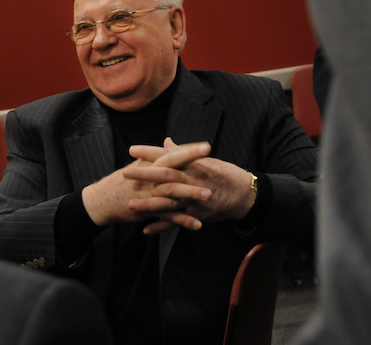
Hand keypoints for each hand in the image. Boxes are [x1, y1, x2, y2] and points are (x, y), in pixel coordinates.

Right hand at [81, 141, 211, 228]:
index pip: (170, 154)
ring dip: (192, 194)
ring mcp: (149, 194)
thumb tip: (168, 143)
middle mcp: (150, 177)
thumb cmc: (121, 182)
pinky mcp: (148, 211)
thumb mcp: (138, 165)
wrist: (101, 200)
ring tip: (210, 195)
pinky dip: (183, 220)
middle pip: (173, 168)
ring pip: (173, 192)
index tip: (206, 145)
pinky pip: (168, 216)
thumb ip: (154, 155)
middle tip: (212, 161)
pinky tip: (198, 224)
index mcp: (149, 165)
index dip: (188, 150)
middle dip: (193, 165)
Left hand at [124, 138, 255, 233]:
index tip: (132, 149)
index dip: (150, 152)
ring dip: (149, 204)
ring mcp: (194, 199)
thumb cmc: (224, 174)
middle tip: (126, 173)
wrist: (245, 194)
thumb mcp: (204, 160)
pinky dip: (162, 227)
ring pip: (169, 202)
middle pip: (166, 176)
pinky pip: (177, 222)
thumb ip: (183, 152)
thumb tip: (166, 141)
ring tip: (130, 205)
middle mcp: (192, 180)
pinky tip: (146, 230)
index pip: (168, 155)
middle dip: (145, 175)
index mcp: (193, 164)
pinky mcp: (197, 215)